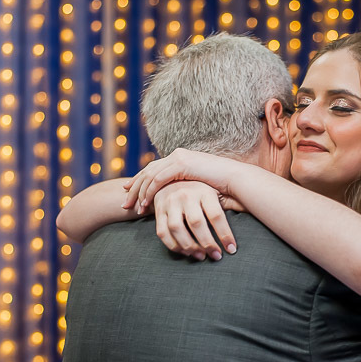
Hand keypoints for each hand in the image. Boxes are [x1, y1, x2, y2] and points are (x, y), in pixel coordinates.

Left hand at [122, 149, 240, 211]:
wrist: (236, 179)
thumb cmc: (223, 186)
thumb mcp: (199, 185)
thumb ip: (186, 186)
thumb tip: (178, 197)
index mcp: (181, 158)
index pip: (154, 169)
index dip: (140, 180)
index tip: (129, 192)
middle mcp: (177, 154)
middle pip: (148, 170)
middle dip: (134, 186)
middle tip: (124, 201)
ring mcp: (179, 157)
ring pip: (150, 175)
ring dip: (139, 192)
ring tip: (132, 207)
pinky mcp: (181, 164)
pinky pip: (159, 178)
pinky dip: (150, 191)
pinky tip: (145, 203)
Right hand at [153, 181, 242, 259]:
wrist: (173, 177)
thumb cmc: (201, 189)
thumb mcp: (216, 191)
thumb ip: (232, 202)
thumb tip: (253, 208)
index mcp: (204, 190)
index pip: (216, 215)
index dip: (225, 234)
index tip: (232, 250)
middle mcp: (185, 194)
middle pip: (197, 223)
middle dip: (208, 243)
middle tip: (217, 256)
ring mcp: (170, 202)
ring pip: (177, 228)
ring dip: (190, 247)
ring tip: (202, 256)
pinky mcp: (158, 210)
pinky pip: (163, 232)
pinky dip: (174, 246)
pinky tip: (187, 252)